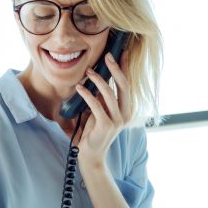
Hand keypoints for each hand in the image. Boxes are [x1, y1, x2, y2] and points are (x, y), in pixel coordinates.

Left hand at [71, 49, 131, 173]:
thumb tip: (99, 78)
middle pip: (124, 85)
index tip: (122, 52)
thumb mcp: (100, 112)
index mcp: (127, 109)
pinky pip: (96, 105)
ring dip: (98, 80)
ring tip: (88, 72)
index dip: (125, 68)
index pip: (127, 85)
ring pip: (109, 94)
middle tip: (107, 56)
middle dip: (115, 68)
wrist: (91, 155)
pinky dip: (87, 95)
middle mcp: (125, 114)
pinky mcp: (106, 125)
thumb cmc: (94, 132)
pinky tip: (79, 88)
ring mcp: (117, 120)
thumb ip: (102, 99)